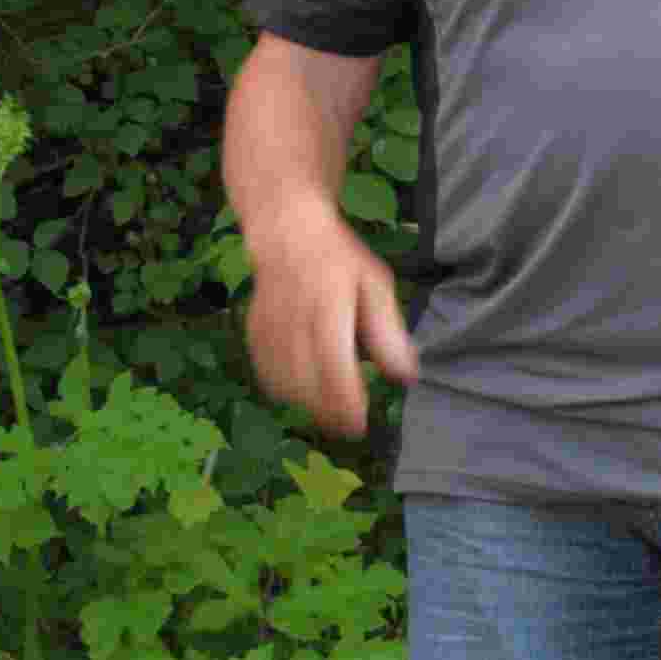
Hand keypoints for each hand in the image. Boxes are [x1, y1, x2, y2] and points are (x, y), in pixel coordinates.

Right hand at [240, 225, 416, 438]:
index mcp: (327, 308)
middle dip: (328, 413)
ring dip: (307, 405)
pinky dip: (284, 391)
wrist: (286, 232)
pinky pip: (266, 374)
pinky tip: (302, 393)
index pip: (333, 367)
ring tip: (330, 412)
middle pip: (307, 384)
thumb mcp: (375, 286)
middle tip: (349, 427)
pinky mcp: (254, 334)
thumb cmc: (339, 261)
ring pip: (284, 384)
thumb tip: (406, 376)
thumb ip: (388, 334)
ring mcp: (268, 329)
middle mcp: (294, 321)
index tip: (359, 425)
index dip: (345, 403)